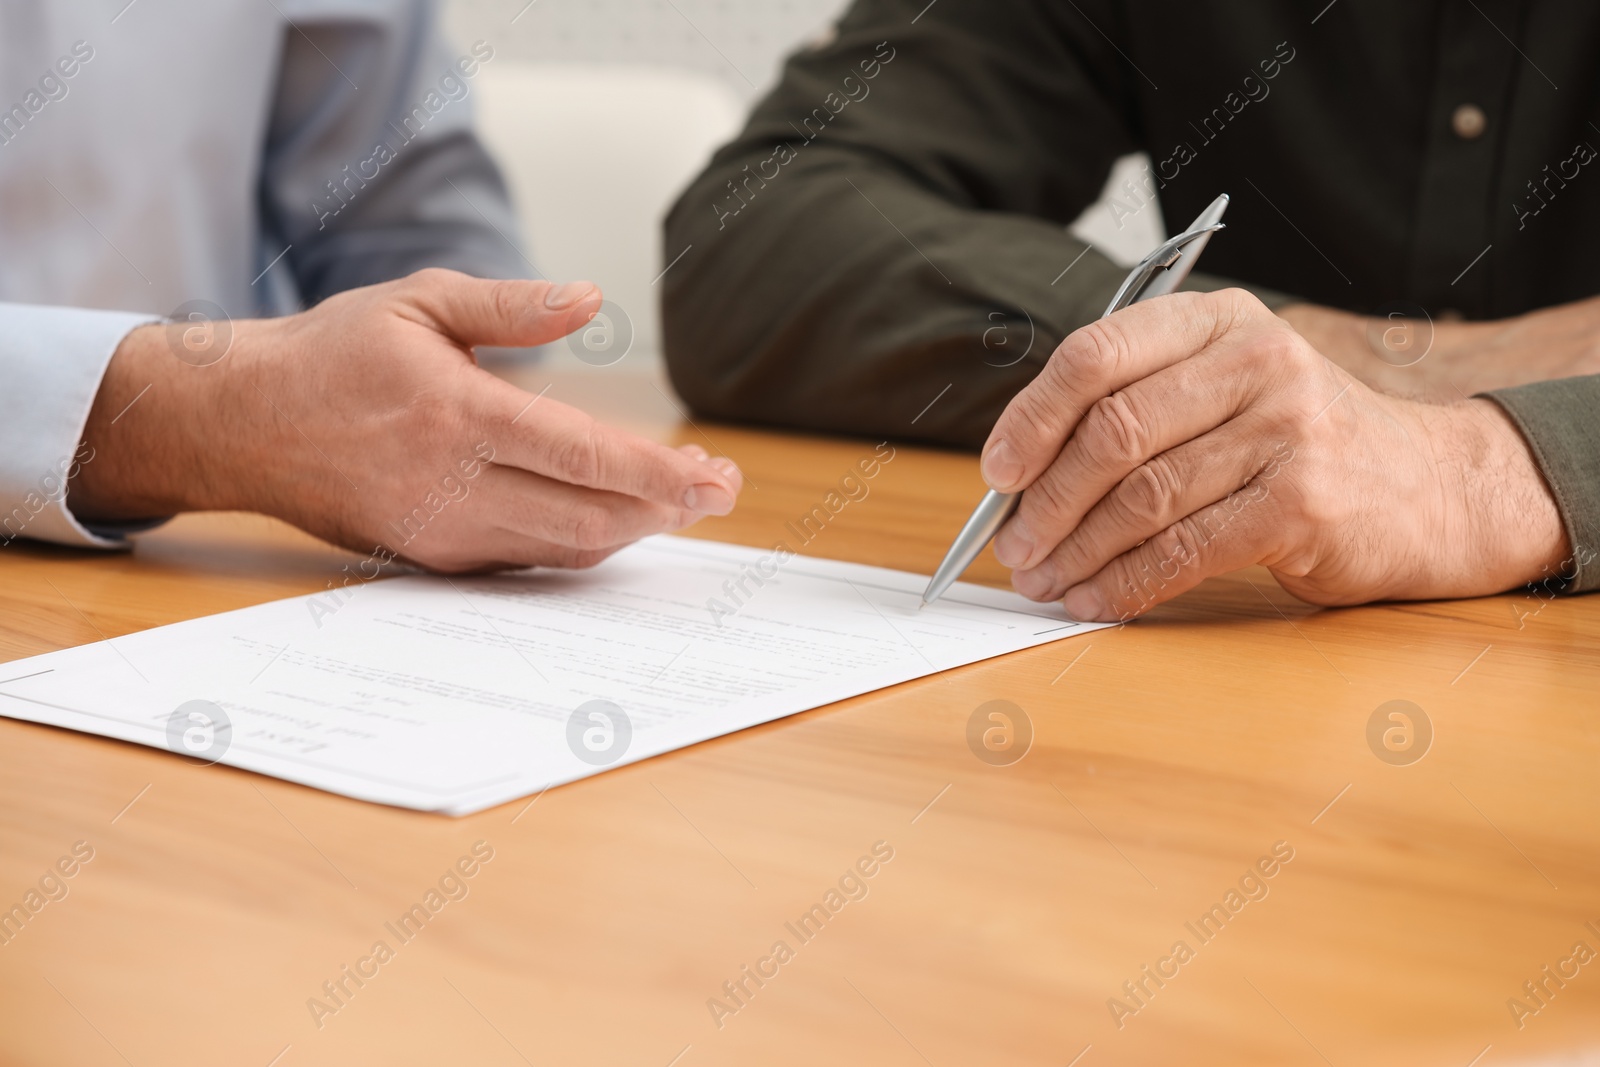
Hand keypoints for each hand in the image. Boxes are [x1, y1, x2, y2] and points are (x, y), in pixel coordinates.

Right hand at [71, 269, 743, 571]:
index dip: (660, 473)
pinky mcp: (432, 559)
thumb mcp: (420, 302)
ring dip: (633, 530)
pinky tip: (615, 518)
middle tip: (719, 489)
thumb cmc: (335, 354)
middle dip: (668, 508)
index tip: (715, 476)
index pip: (584, 455)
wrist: (245, 424)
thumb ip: (513, 306)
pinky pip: (529, 562)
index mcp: (458, 415)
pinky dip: (581, 543)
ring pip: (566, 549)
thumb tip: (592, 297)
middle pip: (591, 516)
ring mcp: (442, 532)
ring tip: (681, 501)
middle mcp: (454, 486)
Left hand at [982, 289, 1568, 620]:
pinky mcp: (1303, 503)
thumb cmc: (1302, 444)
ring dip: (1078, 551)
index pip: (1096, 354)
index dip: (1032, 418)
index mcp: (1218, 320)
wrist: (1433, 488)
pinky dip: (1126, 584)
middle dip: (1047, 501)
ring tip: (1045, 581)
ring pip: (1143, 498)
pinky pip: (1185, 551)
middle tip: (1013, 546)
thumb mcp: (1228, 391)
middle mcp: (1255, 361)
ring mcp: (1286, 429)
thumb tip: (1022, 474)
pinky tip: (1096, 601)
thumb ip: (1142, 408)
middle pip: (1112, 432)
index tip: (997, 473)